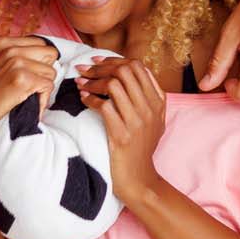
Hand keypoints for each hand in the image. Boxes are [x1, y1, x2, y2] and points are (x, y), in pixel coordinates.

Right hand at [0, 36, 58, 148]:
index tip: (29, 75)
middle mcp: (10, 48)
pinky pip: (48, 86)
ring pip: (51, 72)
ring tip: (25, 97)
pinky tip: (26, 104)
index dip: (40, 62)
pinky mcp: (22, 79)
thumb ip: (15, 56)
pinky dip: (42, 99)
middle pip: (50, 54)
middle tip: (29, 87)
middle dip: (44, 71)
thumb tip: (44, 57)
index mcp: (3, 42)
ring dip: (42, 87)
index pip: (41, 43)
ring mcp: (17, 62)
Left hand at [80, 57, 167, 203]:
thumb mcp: (153, 120)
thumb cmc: (141, 148)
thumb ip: (146, 96)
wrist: (139, 178)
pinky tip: (83, 99)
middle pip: (125, 71)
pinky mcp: (122, 134)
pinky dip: (89, 98)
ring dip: (92, 81)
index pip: (137, 66)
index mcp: (158, 102)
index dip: (114, 60)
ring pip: (113, 84)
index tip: (96, 61)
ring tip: (80, 83)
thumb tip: (127, 70)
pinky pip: (103, 105)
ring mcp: (137, 121)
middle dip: (100, 67)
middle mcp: (150, 108)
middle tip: (84, 70)